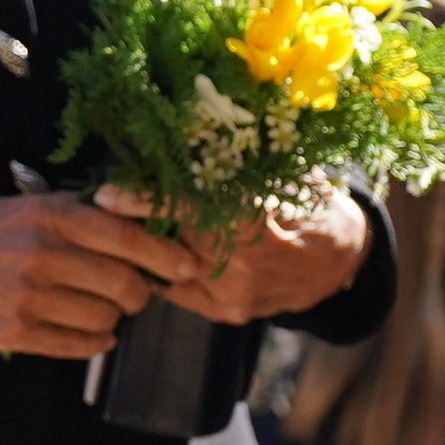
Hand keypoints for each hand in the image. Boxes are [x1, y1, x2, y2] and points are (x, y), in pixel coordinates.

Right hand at [0, 193, 203, 359]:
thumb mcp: (10, 204)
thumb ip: (63, 215)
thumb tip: (124, 226)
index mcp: (44, 213)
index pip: (126, 235)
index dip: (166, 254)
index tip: (188, 265)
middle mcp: (42, 253)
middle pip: (126, 282)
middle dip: (137, 291)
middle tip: (129, 290)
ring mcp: (29, 296)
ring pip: (107, 318)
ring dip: (110, 318)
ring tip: (92, 308)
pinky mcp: (17, 332)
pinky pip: (81, 344)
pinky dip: (91, 341)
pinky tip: (80, 329)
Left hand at [94, 179, 366, 324]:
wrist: (340, 258)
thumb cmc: (300, 201)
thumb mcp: (272, 173)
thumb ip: (228, 162)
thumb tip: (174, 133)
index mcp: (252, 217)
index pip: (182, 209)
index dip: (140, 201)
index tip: (103, 194)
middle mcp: (241, 260)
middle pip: (167, 240)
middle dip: (135, 222)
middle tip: (105, 204)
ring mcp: (234, 291)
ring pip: (168, 267)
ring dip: (147, 245)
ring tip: (128, 223)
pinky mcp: (229, 312)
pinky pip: (178, 289)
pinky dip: (165, 268)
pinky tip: (159, 249)